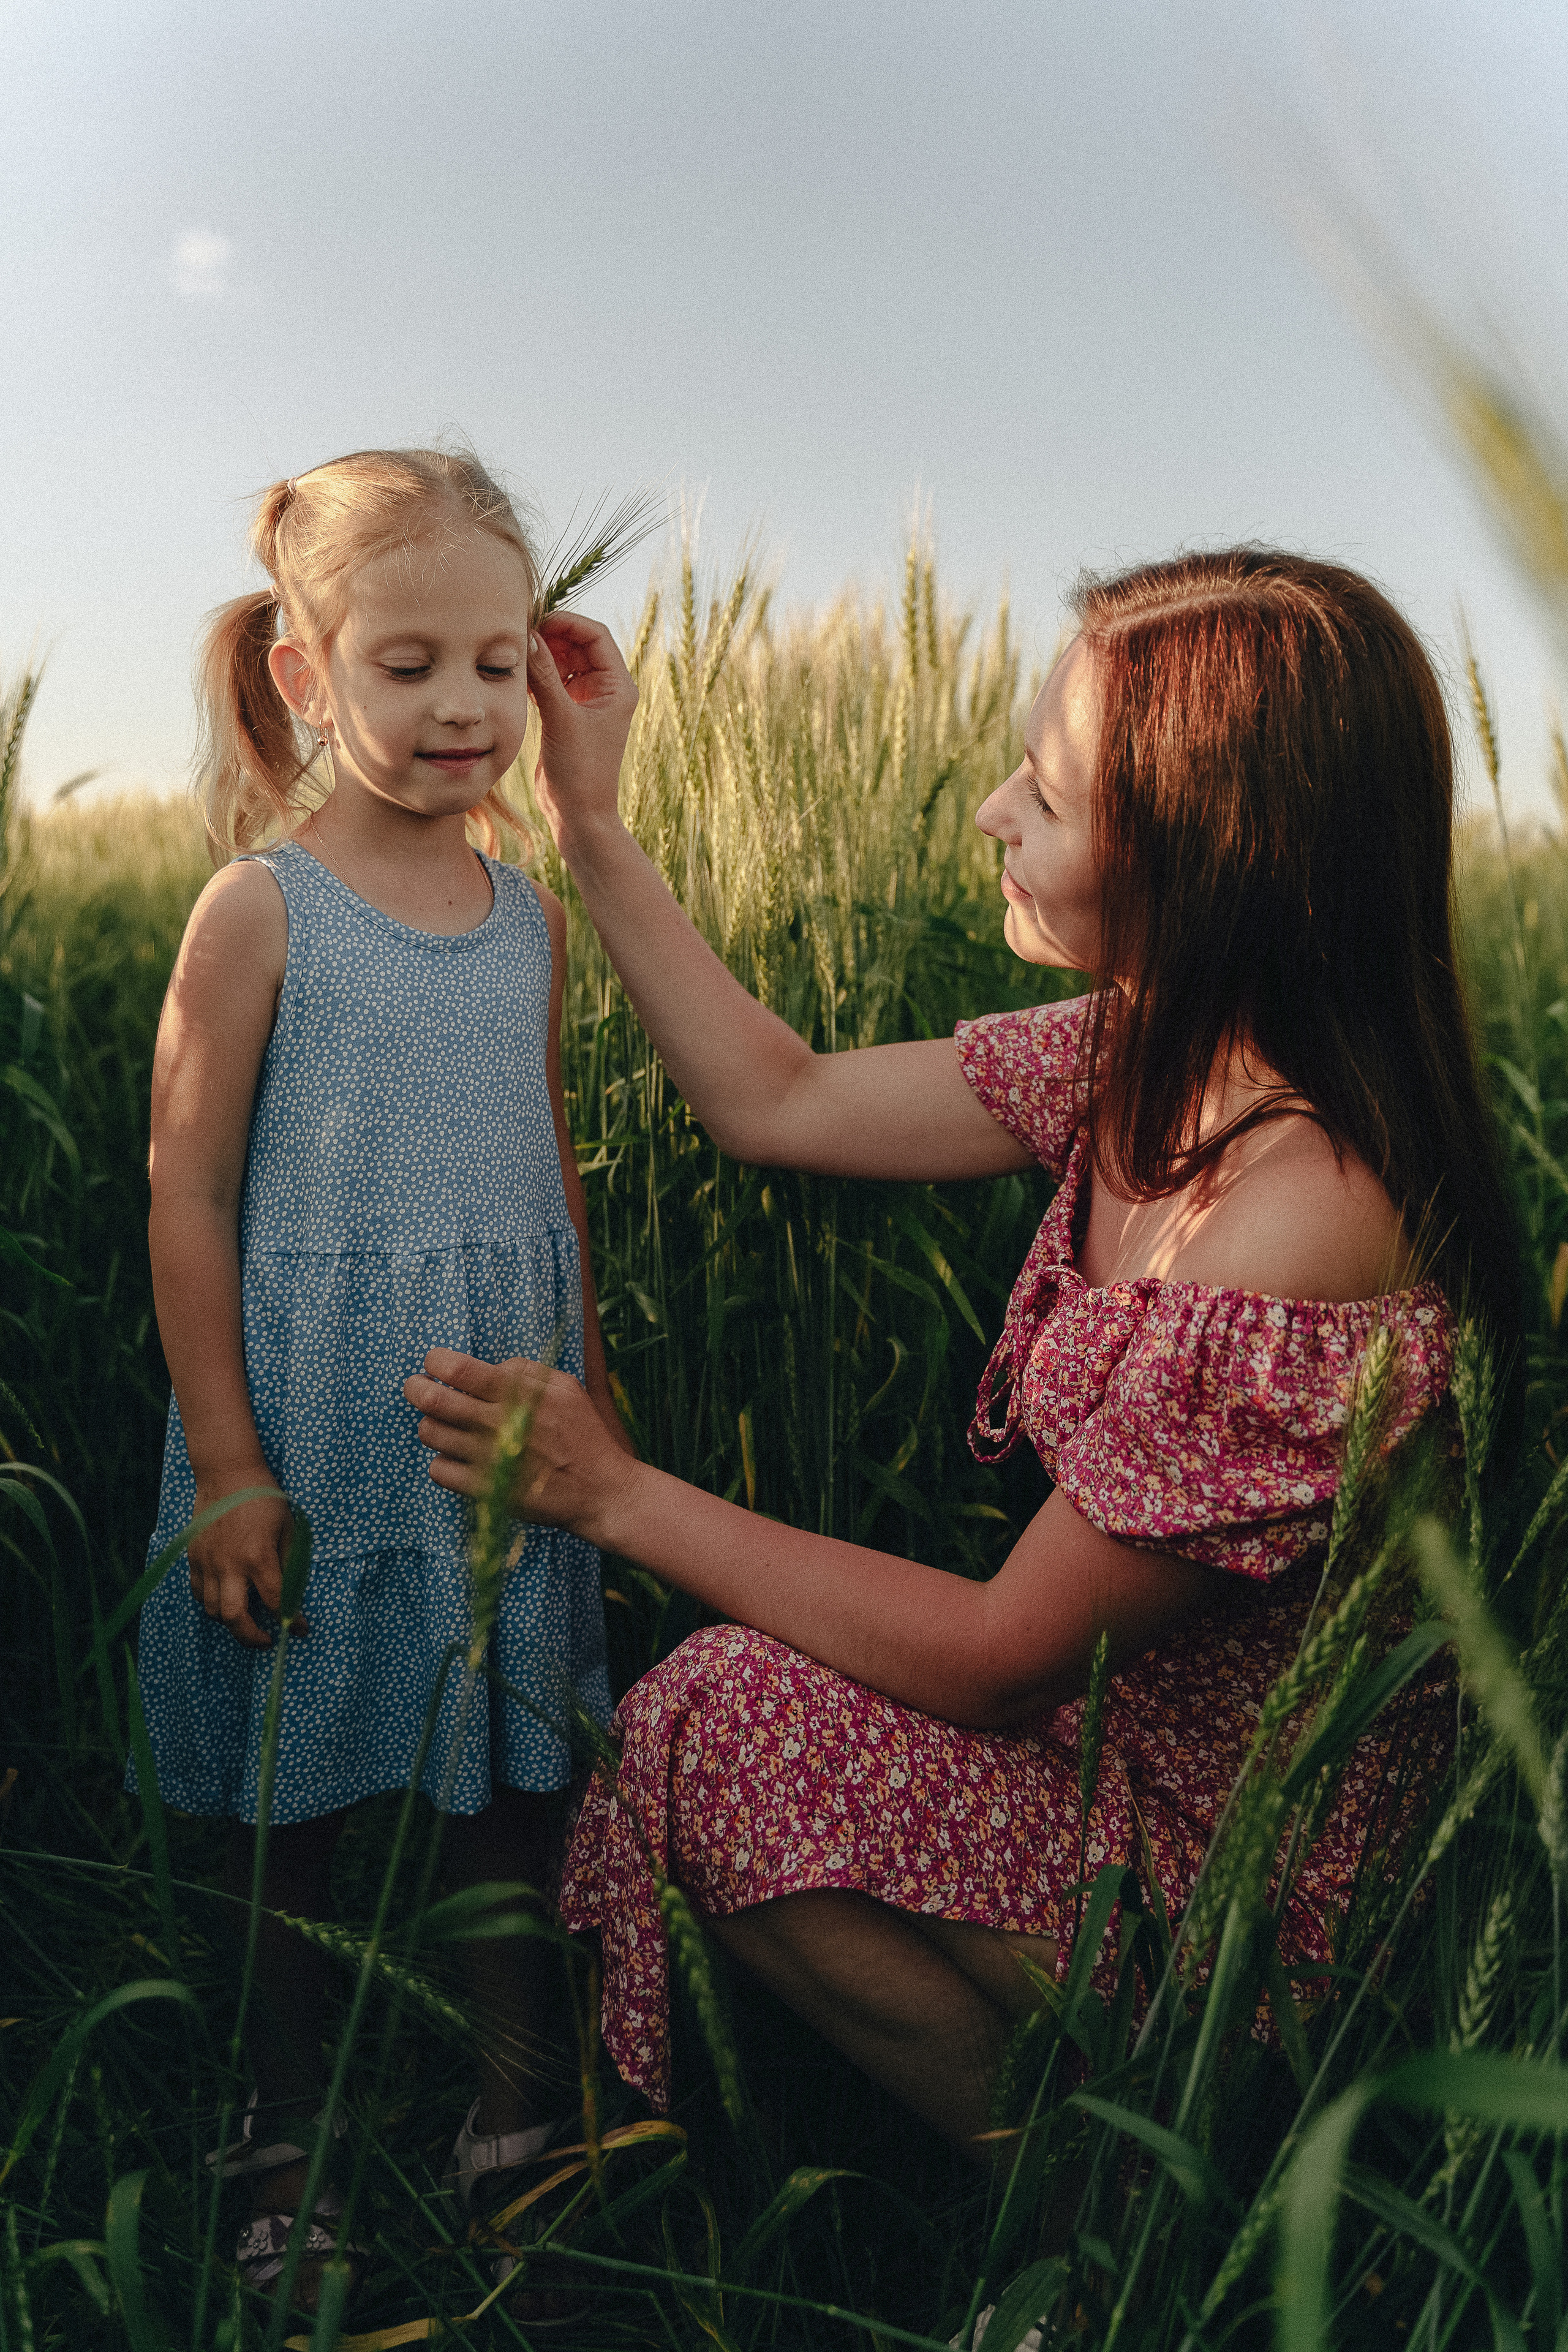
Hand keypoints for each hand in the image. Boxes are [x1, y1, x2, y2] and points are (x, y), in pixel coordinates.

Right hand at [186, 1474, 295, 1648]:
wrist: (227, 1472)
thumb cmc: (263, 1497)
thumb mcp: (288, 1526)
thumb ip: (290, 1561)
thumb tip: (295, 1591)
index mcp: (258, 1557)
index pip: (277, 1602)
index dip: (293, 1621)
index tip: (302, 1629)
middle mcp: (230, 1565)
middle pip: (235, 1619)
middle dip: (252, 1638)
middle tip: (267, 1640)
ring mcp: (207, 1562)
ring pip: (212, 1610)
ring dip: (231, 1621)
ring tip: (247, 1618)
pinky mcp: (193, 1557)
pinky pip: (197, 1593)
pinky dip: (211, 1603)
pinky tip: (225, 1598)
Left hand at [405, 1349, 641, 1546]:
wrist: (600, 1491)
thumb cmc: (582, 1434)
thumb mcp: (565, 1387)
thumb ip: (525, 1371)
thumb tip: (488, 1368)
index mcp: (519, 1395)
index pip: (458, 1370)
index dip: (435, 1361)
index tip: (434, 1363)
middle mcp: (500, 1425)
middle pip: (433, 1400)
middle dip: (415, 1388)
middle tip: (415, 1387)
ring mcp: (489, 1461)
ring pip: (431, 1434)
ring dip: (431, 1425)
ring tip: (444, 1424)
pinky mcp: (485, 1491)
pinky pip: (438, 1470)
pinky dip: (442, 1461)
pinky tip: (458, 1457)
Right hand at [527, 615, 637, 851]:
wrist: (577, 814)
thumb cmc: (581, 772)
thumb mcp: (562, 720)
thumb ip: (545, 677)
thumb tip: (529, 637)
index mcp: (618, 686)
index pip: (596, 636)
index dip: (567, 623)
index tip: (537, 621)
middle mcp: (605, 690)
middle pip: (577, 645)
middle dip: (550, 637)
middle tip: (518, 634)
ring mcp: (585, 701)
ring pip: (561, 662)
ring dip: (540, 656)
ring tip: (513, 653)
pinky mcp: (566, 714)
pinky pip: (550, 682)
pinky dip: (534, 676)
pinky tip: (514, 675)